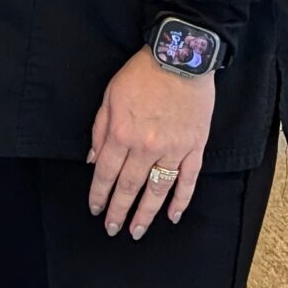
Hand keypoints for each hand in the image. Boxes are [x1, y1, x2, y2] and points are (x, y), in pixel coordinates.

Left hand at [87, 50, 214, 238]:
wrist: (180, 56)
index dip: (99, 195)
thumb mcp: (109, 97)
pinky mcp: (195, 147)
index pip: (105, 174)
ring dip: (146, 214)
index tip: (96, 210)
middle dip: (119, 211)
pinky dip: (181, 200)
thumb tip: (92, 160)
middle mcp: (145, 147)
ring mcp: (173, 149)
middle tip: (113, 229)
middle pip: (129, 187)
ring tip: (137, 230)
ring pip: (157, 189)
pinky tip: (173, 216)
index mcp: (121, 134)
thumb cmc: (141, 74)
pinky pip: (188, 179)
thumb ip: (100, 131)